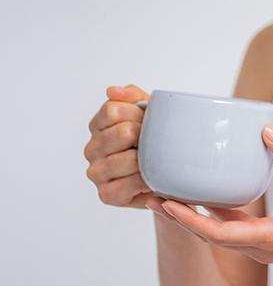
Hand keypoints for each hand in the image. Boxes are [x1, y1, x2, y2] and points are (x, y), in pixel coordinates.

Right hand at [85, 84, 161, 212]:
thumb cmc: (154, 140)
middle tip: (158, 142)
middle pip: (122, 133)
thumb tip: (112, 91)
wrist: (167, 174)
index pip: (112, 110)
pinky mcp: (106, 194)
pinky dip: (145, 180)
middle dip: (147, 136)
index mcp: (98, 125)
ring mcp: (96, 172)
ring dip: (148, 160)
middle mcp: (92, 148)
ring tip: (157, 161)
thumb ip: (131, 96)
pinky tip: (153, 178)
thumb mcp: (147, 111)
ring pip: (127, 159)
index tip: (149, 120)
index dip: (138, 114)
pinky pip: (128, 183)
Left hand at [144, 123, 272, 267]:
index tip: (165, 203)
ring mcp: (265, 250)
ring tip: (170, 194)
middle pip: (211, 237)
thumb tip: (266, 130)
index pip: (219, 234)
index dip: (189, 220)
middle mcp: (263, 249)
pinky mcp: (270, 243)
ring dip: (195, 219)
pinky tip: (204, 197)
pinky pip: (234, 232)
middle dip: (181, 218)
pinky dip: (215, 217)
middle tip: (154, 194)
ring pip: (220, 236)